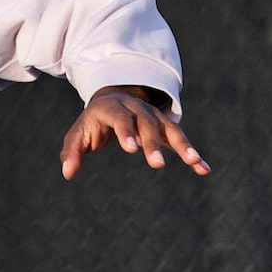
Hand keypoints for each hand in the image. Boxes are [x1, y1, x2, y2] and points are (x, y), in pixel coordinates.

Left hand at [59, 86, 208, 179]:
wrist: (115, 98)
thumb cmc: (94, 121)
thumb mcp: (79, 133)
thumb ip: (72, 152)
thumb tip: (68, 173)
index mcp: (114, 109)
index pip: (121, 119)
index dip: (126, 132)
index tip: (131, 150)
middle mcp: (137, 109)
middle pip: (147, 124)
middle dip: (153, 144)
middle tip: (157, 165)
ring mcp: (154, 116)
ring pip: (169, 129)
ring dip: (182, 145)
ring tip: (193, 162)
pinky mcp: (166, 127)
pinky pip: (181, 139)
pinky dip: (192, 152)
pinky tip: (203, 169)